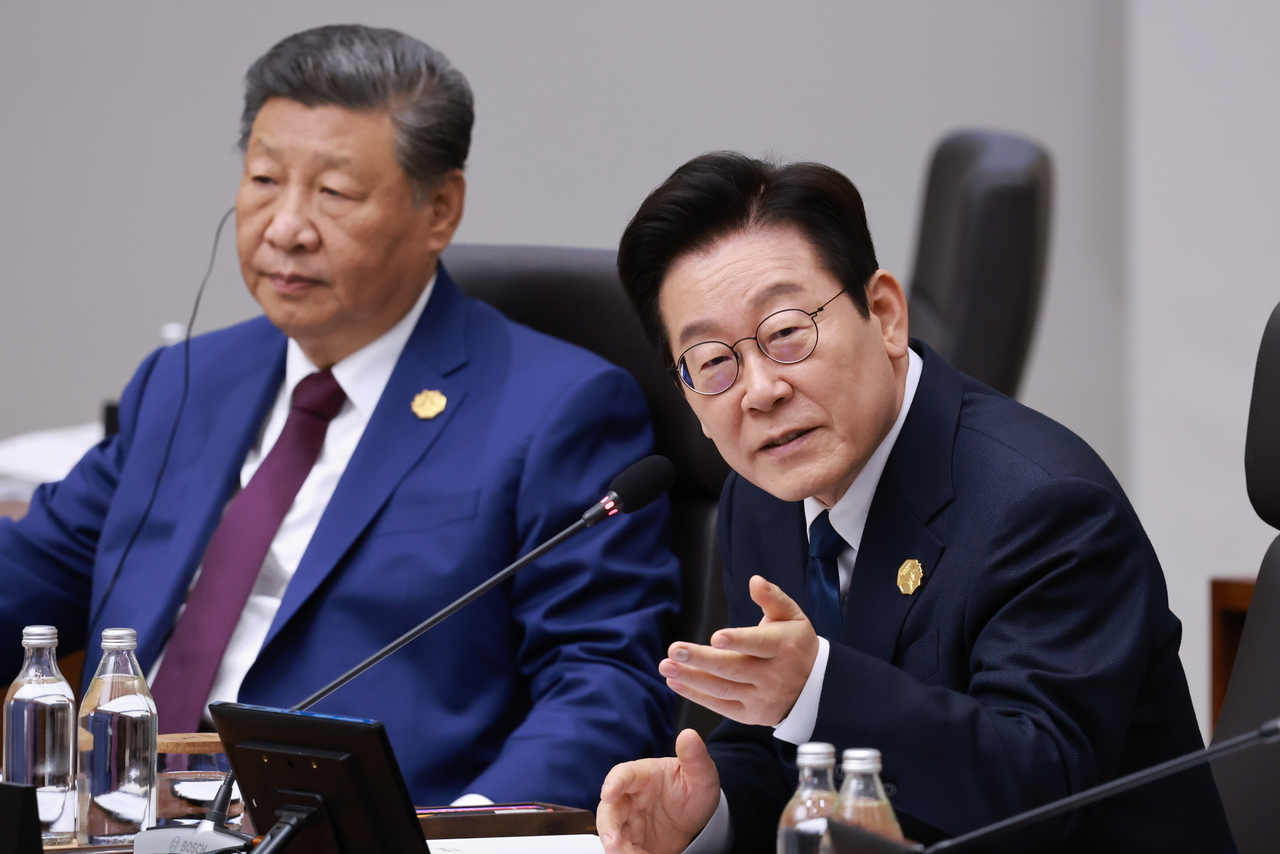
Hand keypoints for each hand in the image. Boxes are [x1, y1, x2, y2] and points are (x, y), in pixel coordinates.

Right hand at [597, 729, 720, 853]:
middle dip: (608, 827)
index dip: (614, 782)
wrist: (700, 818)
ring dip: (615, 847)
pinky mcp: (633, 841)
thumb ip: (695, 757)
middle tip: (613, 844)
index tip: (608, 793)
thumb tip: (689, 735)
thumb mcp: (702, 774)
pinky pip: (626, 850)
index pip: (624, 773)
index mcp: (644, 775)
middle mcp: (631, 797)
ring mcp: (630, 821)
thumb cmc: (695, 788)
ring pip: (614, 832)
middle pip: (610, 809)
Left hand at [659, 575, 818, 725]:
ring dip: (692, 678)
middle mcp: (773, 676)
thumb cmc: (796, 643)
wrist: (816, 688)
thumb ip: (772, 597)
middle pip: (734, 668)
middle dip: (701, 659)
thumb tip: (754, 581)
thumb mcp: (792, 616)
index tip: (715, 637)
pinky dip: (696, 695)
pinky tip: (675, 682)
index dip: (739, 641)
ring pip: (723, 689)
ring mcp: (761, 698)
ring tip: (666, 666)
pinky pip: (720, 706)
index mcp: (784, 647)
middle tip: (674, 649)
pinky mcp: (750, 715)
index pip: (759, 644)